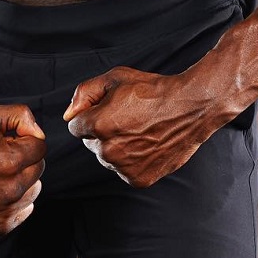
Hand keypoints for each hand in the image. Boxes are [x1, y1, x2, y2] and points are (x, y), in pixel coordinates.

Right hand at [0, 104, 45, 234]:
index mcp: (10, 161)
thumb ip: (20, 115)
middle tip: (1, 156)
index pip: (40, 147)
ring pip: (34, 190)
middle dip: (24, 159)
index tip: (10, 141)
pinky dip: (15, 200)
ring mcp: (5, 210)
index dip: (25, 139)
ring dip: (22, 180)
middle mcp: (10, 189)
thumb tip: (38, 133)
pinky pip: (24, 210)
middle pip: (39, 168)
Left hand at [64, 66, 214, 187]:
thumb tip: (68, 114)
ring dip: (116, 147)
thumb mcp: (114, 78)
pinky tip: (146, 144)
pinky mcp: (139, 179)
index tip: (108, 110)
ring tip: (139, 130)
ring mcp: (124, 167)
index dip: (91, 115)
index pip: (75, 127)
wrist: (189, 107)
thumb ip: (84, 93)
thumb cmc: (152, 90)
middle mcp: (108, 150)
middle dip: (102, 131)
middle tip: (127, 118)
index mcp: (99, 124)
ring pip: (107, 158)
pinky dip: (132, 160)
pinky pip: (123, 171)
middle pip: (90, 143)